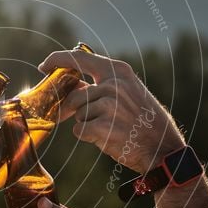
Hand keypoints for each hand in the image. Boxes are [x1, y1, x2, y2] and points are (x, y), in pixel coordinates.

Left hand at [39, 48, 184, 172]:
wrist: (163, 150)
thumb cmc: (144, 122)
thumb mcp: (128, 94)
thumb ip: (102, 87)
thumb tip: (70, 87)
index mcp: (120, 72)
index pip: (80, 58)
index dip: (57, 60)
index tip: (44, 65)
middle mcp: (114, 85)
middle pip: (75, 96)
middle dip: (78, 111)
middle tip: (97, 122)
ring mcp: (109, 105)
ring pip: (77, 115)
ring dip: (87, 124)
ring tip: (111, 128)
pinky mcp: (103, 127)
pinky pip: (79, 131)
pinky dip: (89, 137)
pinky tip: (108, 138)